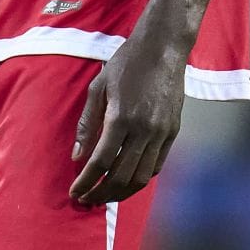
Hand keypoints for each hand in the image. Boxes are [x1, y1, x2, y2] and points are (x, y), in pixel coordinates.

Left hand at [69, 33, 186, 206]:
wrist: (163, 49)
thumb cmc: (126, 64)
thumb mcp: (98, 87)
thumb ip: (87, 123)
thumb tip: (77, 155)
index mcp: (121, 117)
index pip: (101, 161)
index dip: (86, 181)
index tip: (75, 192)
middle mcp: (144, 130)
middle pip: (121, 175)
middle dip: (101, 193)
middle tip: (86, 200)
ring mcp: (162, 133)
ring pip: (142, 176)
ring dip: (121, 191)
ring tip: (104, 196)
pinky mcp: (173, 132)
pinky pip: (157, 165)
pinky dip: (140, 178)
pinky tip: (126, 181)